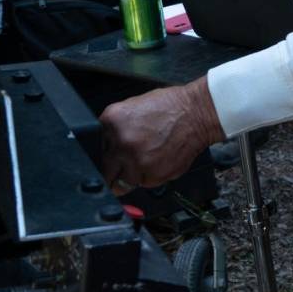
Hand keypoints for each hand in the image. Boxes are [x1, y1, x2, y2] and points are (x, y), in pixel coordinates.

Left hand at [100, 79, 223, 190]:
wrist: (198, 112)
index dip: (106, 153)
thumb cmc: (170, 108)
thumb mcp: (133, 107)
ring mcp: (136, 160)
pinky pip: (144, 183)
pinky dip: (151, 176)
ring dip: (135, 174)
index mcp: (111, 121)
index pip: (95, 149)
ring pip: (125, 181)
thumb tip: (105, 148)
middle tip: (129, 163)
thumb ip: (116, 128)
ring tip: (150, 157)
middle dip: (115, 169)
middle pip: (106, 170)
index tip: (114, 156)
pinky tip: (161, 159)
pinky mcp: (152, 174)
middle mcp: (121, 142)